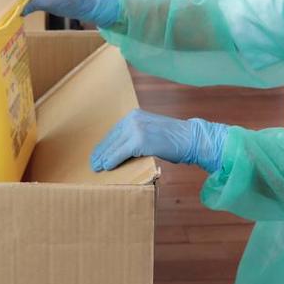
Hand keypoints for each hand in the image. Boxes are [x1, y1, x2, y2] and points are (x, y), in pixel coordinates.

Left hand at [91, 110, 228, 173]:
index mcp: (135, 115)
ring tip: (97, 167)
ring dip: (104, 158)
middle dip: (101, 152)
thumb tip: (122, 149)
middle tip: (92, 163)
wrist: (191, 138)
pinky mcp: (139, 140)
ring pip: (114, 146)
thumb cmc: (174, 139)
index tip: (97, 153)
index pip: (115, 131)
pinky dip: (112, 160)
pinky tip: (106, 166)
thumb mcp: (151, 131)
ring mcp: (136, 128)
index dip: (104, 144)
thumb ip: (137, 136)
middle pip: (112, 138)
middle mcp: (133, 119)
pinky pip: (120, 153)